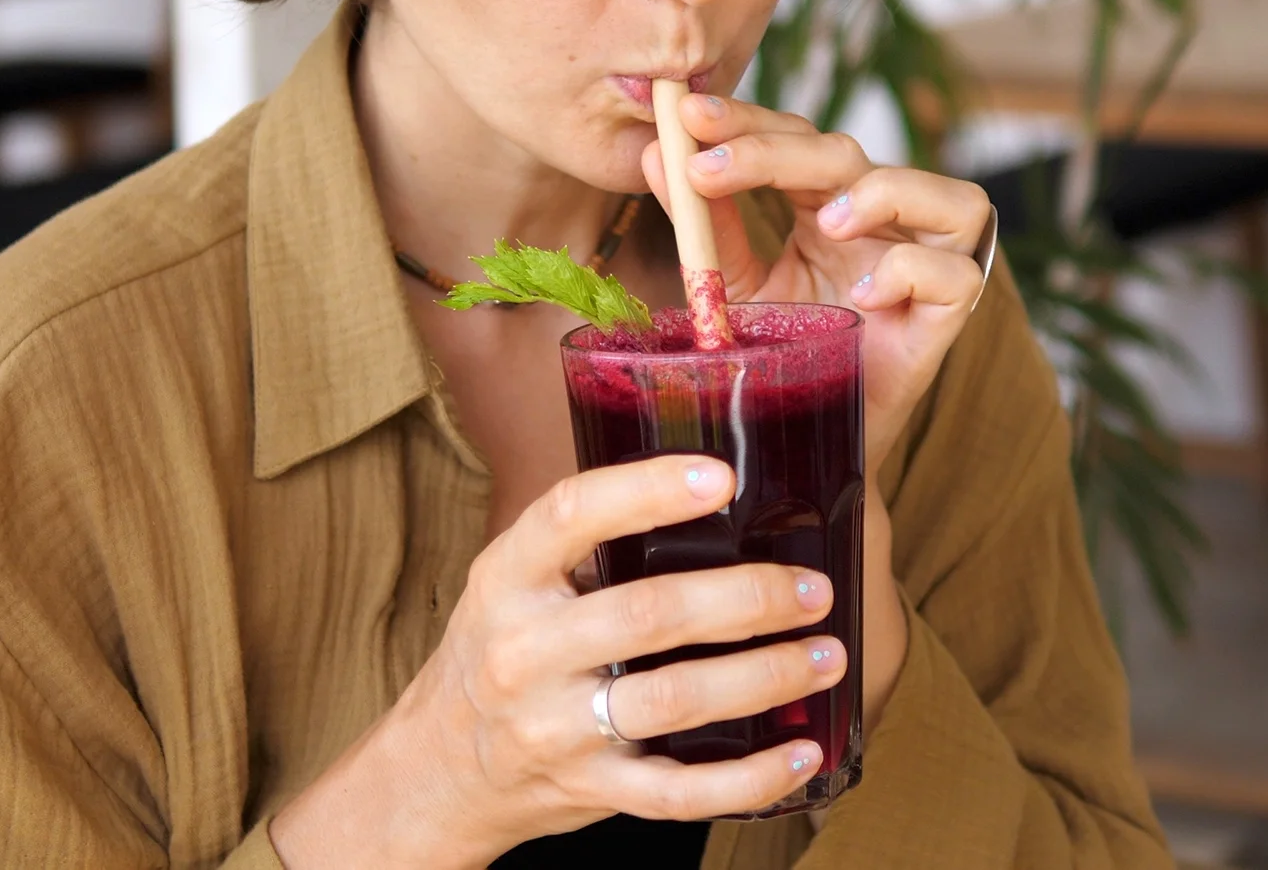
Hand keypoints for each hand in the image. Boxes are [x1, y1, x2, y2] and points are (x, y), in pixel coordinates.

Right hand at [270, 455, 843, 866]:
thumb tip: (714, 479)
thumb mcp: (514, 580)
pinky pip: (679, 792)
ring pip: (672, 700)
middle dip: (745, 597)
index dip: (648, 490)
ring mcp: (554, 727)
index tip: (723, 475)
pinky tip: (801, 753)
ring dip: (763, 677)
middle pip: (646, 614)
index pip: (570, 516)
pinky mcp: (589, 789)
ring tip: (827, 655)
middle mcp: (524, 650)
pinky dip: (750, 778)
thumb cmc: (501, 650)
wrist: (440, 767)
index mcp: (507, 577)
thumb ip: (588, 539)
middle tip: (811, 587)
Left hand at [639, 92, 991, 469]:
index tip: (689, 114)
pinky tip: (865, 293)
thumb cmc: (782, 354)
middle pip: (850, 155)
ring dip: (884, 193)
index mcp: (831, 203)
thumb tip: (654, 155)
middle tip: (709, 166)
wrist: (804, 441)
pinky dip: (912, 271)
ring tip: (828, 222)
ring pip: (948, 195)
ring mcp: (927, 265)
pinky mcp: (947, 318)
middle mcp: (885, 223)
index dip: (747, 122)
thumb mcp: (734, 284)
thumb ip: (705, 225)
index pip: (796, 139)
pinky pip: (957, 276)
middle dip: (778, 151)